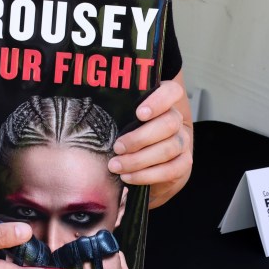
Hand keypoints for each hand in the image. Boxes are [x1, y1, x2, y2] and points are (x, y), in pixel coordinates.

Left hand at [107, 71, 193, 208]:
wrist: (149, 161)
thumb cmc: (128, 132)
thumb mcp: (122, 117)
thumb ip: (115, 110)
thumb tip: (84, 107)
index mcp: (163, 101)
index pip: (171, 91)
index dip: (159, 101)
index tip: (139, 113)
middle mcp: (176, 119)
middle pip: (168, 123)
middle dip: (140, 137)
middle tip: (117, 147)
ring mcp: (182, 141)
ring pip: (168, 148)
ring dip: (139, 159)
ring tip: (116, 166)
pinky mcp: (184, 163)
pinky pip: (171, 170)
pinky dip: (147, 175)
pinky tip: (128, 177)